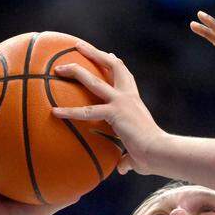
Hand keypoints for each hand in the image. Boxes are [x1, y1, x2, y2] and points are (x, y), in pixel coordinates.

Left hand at [50, 42, 165, 175]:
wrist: (160, 152)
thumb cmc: (152, 156)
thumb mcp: (138, 153)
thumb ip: (128, 158)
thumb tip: (123, 168)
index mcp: (135, 102)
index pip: (125, 76)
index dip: (115, 64)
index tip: (109, 55)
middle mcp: (128, 97)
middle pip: (112, 66)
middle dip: (94, 54)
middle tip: (79, 46)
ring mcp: (121, 102)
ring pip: (94, 80)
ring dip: (75, 71)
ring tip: (58, 67)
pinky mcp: (114, 112)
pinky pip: (86, 111)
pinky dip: (69, 112)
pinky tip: (54, 112)